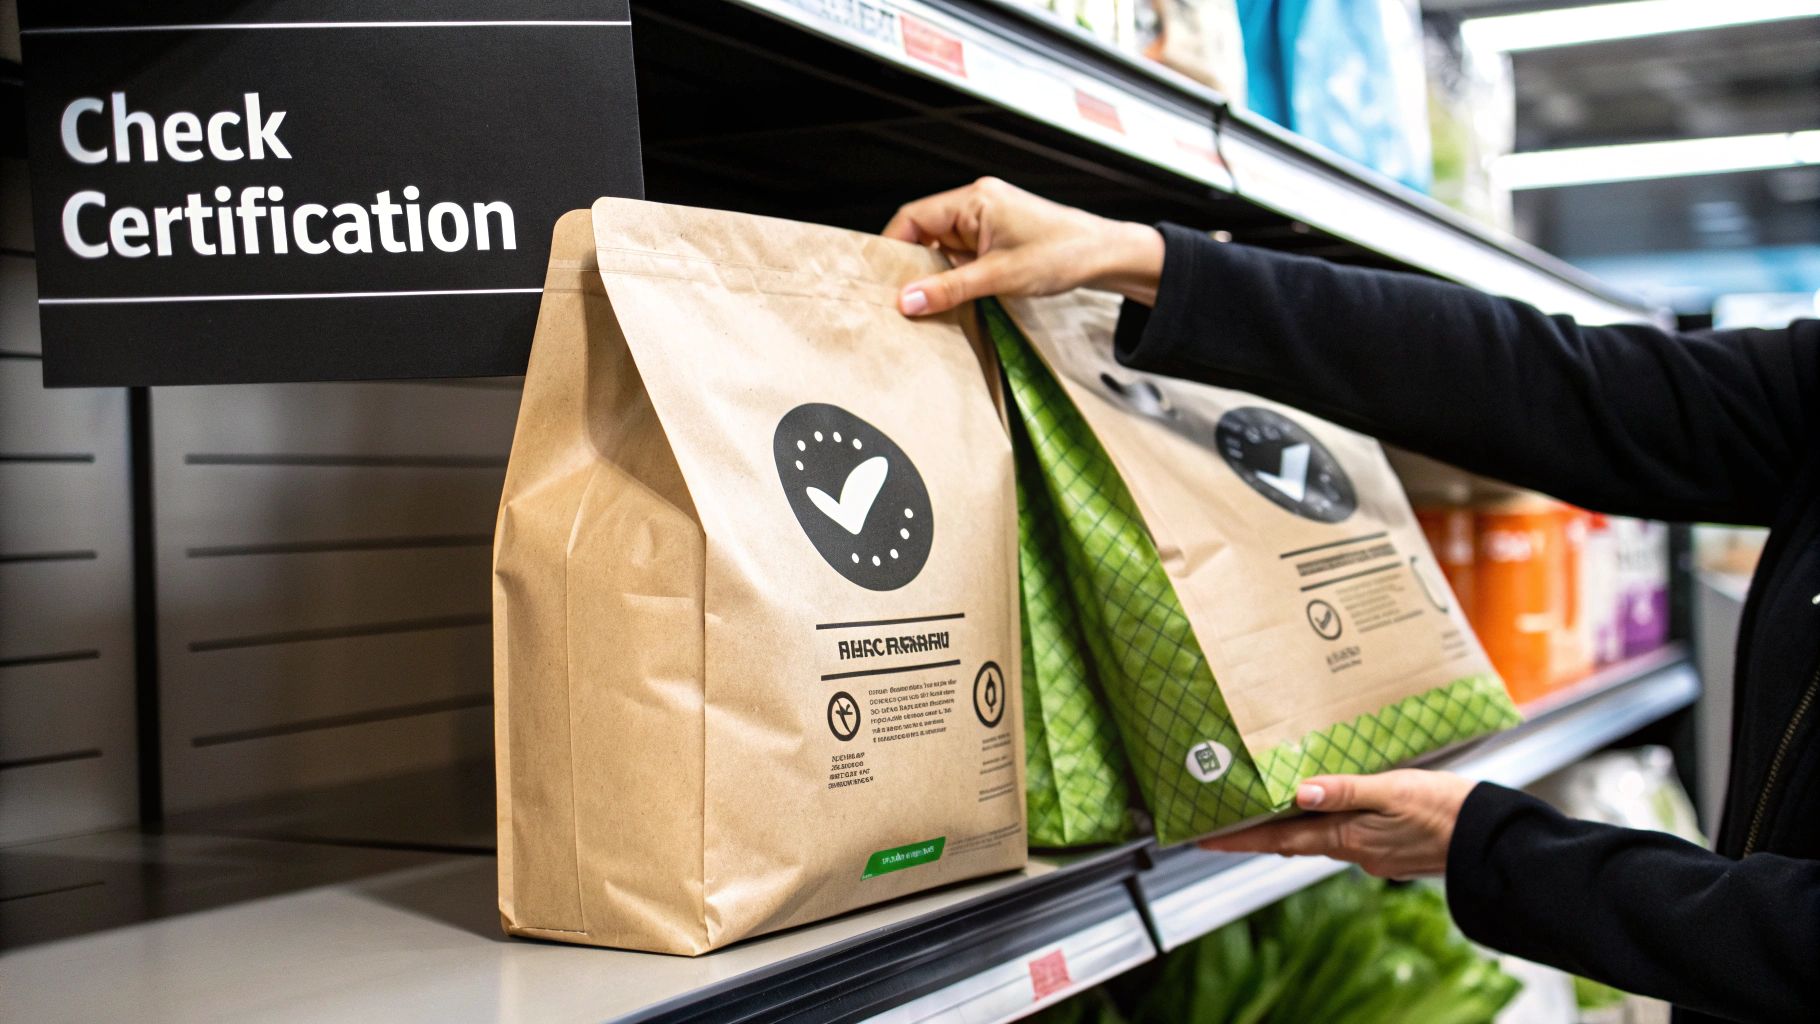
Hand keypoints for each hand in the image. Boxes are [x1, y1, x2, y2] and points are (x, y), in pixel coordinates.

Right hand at [883, 177, 1163, 315]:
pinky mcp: (996, 236)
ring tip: (927, 301)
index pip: (913, 217)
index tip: (881, 278)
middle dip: (912, 264)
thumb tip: (907, 301)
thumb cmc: (1062, 254)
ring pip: (942, 246)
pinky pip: (961, 254)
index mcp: (974, 199)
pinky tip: (952, 297)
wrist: (1103, 255)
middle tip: (900, 297)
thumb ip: (950, 289)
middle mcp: (977, 203)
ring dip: (935, 273)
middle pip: (924, 231)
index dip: (892, 246)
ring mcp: (987, 220)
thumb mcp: (1000, 277)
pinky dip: (954, 275)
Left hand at [1197, 770, 1475, 879]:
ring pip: (1320, 839)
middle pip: (1293, 841)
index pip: (1279, 839)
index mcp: (1348, 838)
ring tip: (1267, 808)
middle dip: (1259, 832)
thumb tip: (1298, 792)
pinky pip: (1347, 837)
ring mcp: (1374, 855)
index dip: (1240, 838)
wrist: (1492, 842)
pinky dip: (1328, 824)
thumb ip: (1346, 790)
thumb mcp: (1394, 790)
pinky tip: (1329, 808)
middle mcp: (1355, 852)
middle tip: (1226, 820)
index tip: (1204, 839)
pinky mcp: (1391, 850)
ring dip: (1293, 827)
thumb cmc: (1447, 809)